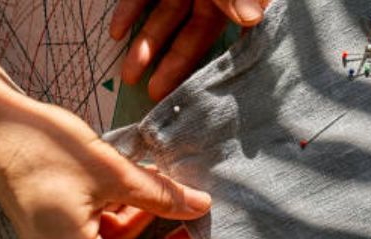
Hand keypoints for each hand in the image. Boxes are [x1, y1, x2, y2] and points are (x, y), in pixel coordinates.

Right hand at [0, 93, 220, 238]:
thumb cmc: (43, 145)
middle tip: (198, 226)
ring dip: (146, 226)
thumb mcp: (111, 171)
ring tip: (174, 198)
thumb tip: (200, 206)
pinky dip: (124, 214)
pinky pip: (98, 230)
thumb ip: (159, 195)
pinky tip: (144, 190)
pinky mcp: (55, 225)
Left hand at [110, 0, 266, 100]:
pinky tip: (116, 35)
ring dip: (145, 46)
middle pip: (188, 36)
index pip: (215, 38)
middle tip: (154, 96)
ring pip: (162, 18)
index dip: (199, 67)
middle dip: (170, 66)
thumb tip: (254, 18)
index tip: (187, 98)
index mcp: (231, 1)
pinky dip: (129, 12)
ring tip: (130, 76)